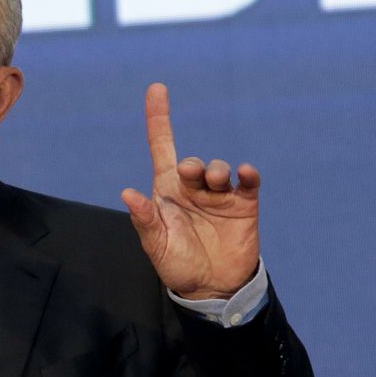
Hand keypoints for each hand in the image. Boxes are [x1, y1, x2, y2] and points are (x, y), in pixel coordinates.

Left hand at [119, 83, 260, 298]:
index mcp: (167, 193)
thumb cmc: (178, 265)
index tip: (156, 88)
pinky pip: (248, 181)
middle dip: (193, 165)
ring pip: (219, 168)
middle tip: (192, 176)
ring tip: (215, 184)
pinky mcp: (244, 205)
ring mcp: (219, 195)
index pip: (162, 148)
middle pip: (192, 161)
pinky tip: (245, 172)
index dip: (159, 119)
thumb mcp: (156, 245)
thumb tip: (127, 193)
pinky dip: (247, 173)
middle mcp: (193, 189)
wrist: (212, 288)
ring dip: (216, 170)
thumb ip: (144, 220)